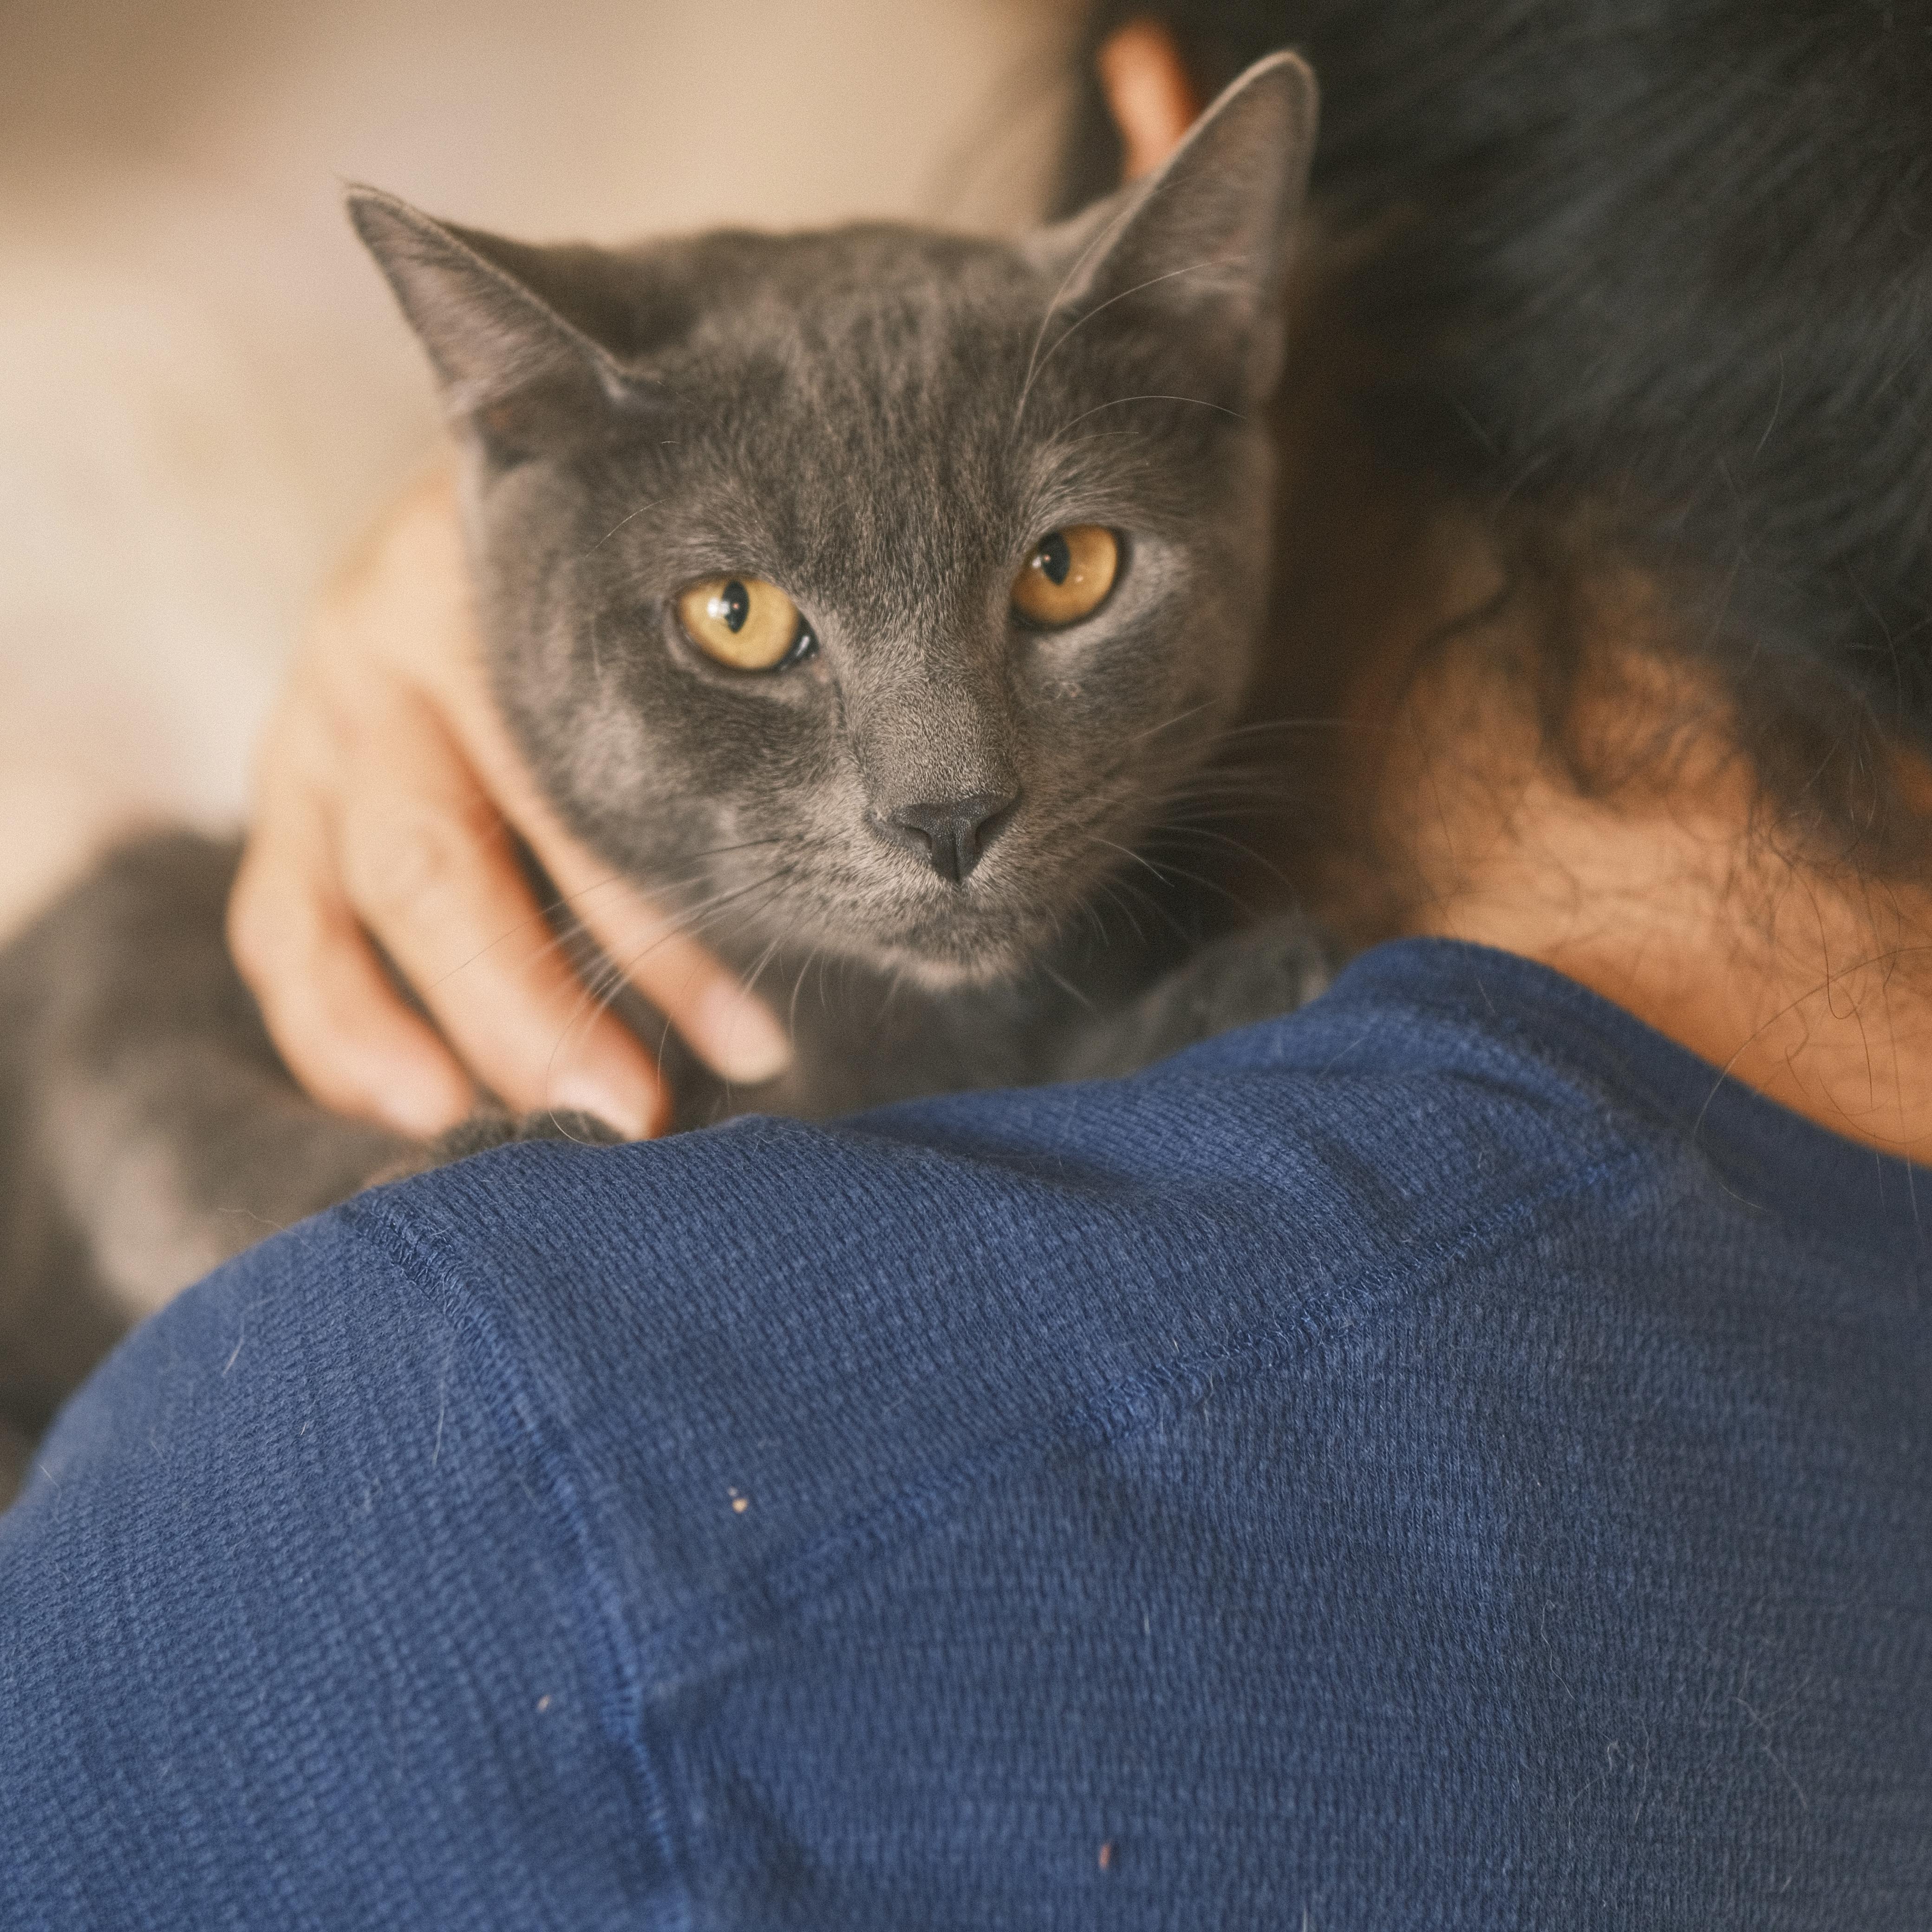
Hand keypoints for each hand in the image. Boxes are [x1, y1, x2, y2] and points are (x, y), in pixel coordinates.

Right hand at [228, 461, 790, 1140]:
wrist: (492, 491)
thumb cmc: (614, 582)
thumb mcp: (653, 616)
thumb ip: (713, 738)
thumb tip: (817, 922)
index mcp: (491, 599)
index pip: (577, 796)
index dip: (665, 939)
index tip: (750, 1047)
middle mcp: (381, 656)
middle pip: (436, 865)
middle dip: (535, 1011)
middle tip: (632, 1118)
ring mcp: (315, 725)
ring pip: (347, 907)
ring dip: (436, 1032)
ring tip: (522, 1130)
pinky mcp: (284, 790)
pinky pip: (280, 930)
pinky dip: (340, 1030)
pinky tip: (422, 1104)